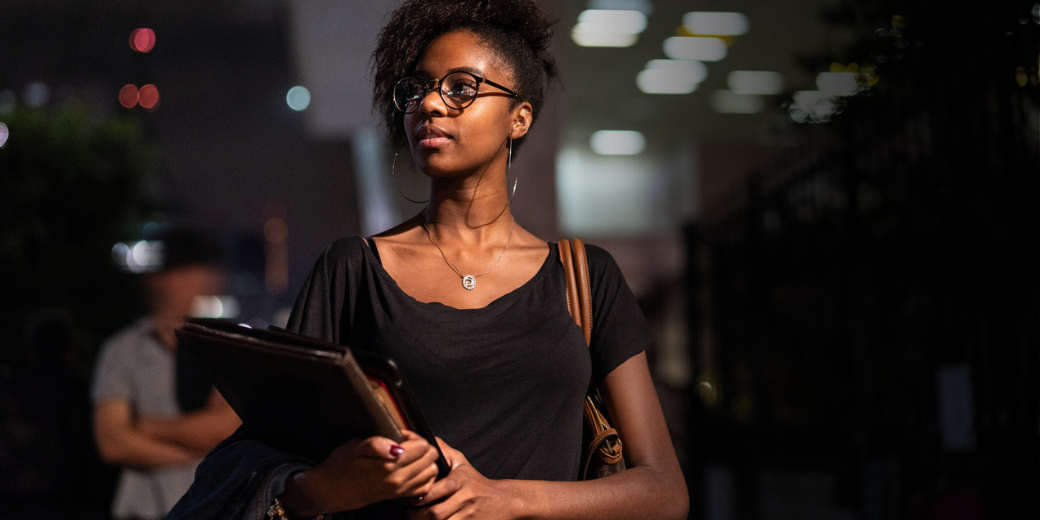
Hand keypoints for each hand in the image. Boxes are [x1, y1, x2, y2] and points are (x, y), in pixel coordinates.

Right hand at [280, 431, 439, 514]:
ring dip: (426, 460)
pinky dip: (424, 476)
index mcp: (389, 465)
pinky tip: (413, 468)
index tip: (401, 435)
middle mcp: (398, 479)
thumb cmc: (342, 465)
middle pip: (431, 457)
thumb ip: (377, 444)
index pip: (422, 445)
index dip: (413, 436)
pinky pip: (425, 486)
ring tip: (411, 455)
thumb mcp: (355, 446)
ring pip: (432, 471)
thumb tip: (397, 445)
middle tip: (407, 443)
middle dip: (423, 446)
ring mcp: (400, 489)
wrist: (332, 489)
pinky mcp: (399, 496)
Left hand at [407, 438, 517, 519]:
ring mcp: (467, 514)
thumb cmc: (475, 481)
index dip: (424, 495)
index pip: (441, 489)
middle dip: (419, 515)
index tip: (412, 498)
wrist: (502, 501)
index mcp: (461, 480)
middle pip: (438, 512)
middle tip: (408, 511)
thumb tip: (417, 437)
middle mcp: (465, 498)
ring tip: (414, 519)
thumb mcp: (461, 462)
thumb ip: (442, 450)